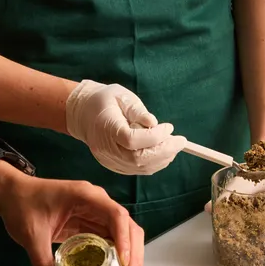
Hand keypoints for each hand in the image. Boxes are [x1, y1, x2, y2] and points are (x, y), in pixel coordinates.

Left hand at [0, 165, 144, 265]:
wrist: (10, 193)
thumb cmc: (21, 203)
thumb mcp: (31, 236)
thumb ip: (44, 264)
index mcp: (85, 196)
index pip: (116, 215)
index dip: (124, 239)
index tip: (123, 261)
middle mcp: (96, 202)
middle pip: (127, 226)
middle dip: (133, 253)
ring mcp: (95, 212)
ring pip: (123, 234)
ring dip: (129, 256)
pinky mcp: (90, 223)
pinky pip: (110, 239)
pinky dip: (116, 255)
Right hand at [65, 79, 186, 174]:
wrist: (83, 114)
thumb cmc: (104, 101)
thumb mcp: (121, 96)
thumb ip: (137, 110)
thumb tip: (154, 123)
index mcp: (106, 128)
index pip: (132, 140)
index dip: (155, 136)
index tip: (169, 128)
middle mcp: (106, 149)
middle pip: (138, 159)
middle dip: (164, 151)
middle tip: (181, 141)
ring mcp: (109, 160)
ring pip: (140, 168)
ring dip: (163, 158)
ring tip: (174, 145)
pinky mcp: (114, 166)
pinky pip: (138, 170)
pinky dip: (155, 163)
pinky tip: (164, 152)